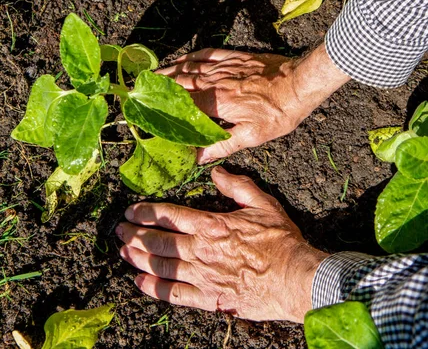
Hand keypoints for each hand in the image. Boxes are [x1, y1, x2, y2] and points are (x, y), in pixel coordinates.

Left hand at [116, 167, 326, 321]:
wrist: (295, 278)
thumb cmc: (280, 240)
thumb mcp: (262, 203)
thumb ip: (237, 186)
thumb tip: (216, 171)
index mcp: (211, 225)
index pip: (170, 216)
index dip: (147, 213)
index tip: (130, 211)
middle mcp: (201, 250)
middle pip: (159, 242)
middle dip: (135, 236)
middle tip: (118, 231)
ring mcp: (202, 276)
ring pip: (161, 266)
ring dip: (139, 258)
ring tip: (122, 252)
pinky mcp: (209, 298)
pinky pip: (175, 295)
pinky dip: (155, 289)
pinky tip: (140, 283)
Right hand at [158, 43, 349, 162]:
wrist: (300, 83)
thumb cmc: (278, 112)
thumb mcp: (252, 136)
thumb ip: (221, 145)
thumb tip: (196, 157)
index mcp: (216, 102)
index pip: (181, 104)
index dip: (161, 107)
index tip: (145, 110)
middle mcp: (215, 81)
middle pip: (179, 82)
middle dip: (158, 86)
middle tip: (140, 90)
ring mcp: (224, 66)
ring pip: (189, 67)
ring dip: (169, 70)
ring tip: (151, 75)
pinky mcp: (234, 57)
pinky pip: (206, 54)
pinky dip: (190, 57)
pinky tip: (182, 59)